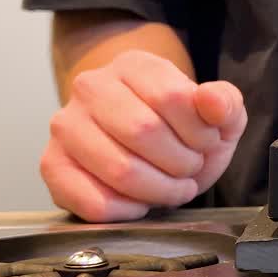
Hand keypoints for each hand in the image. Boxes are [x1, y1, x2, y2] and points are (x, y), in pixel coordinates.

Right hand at [40, 50, 247, 221]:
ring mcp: (66, 125)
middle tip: (188, 170)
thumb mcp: (217, 115)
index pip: (172, 97)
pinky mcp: (52, 164)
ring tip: (171, 187)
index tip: (206, 143)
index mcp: (134, 65)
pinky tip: (140, 203)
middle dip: (180, 163)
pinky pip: (92, 201)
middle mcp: (91, 87)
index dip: (199, 132)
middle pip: (143, 131)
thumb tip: (211, 100)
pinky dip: (127, 211)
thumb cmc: (181, 131)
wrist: (147, 150)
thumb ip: (225, 104)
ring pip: (119, 169)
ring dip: (158, 190)